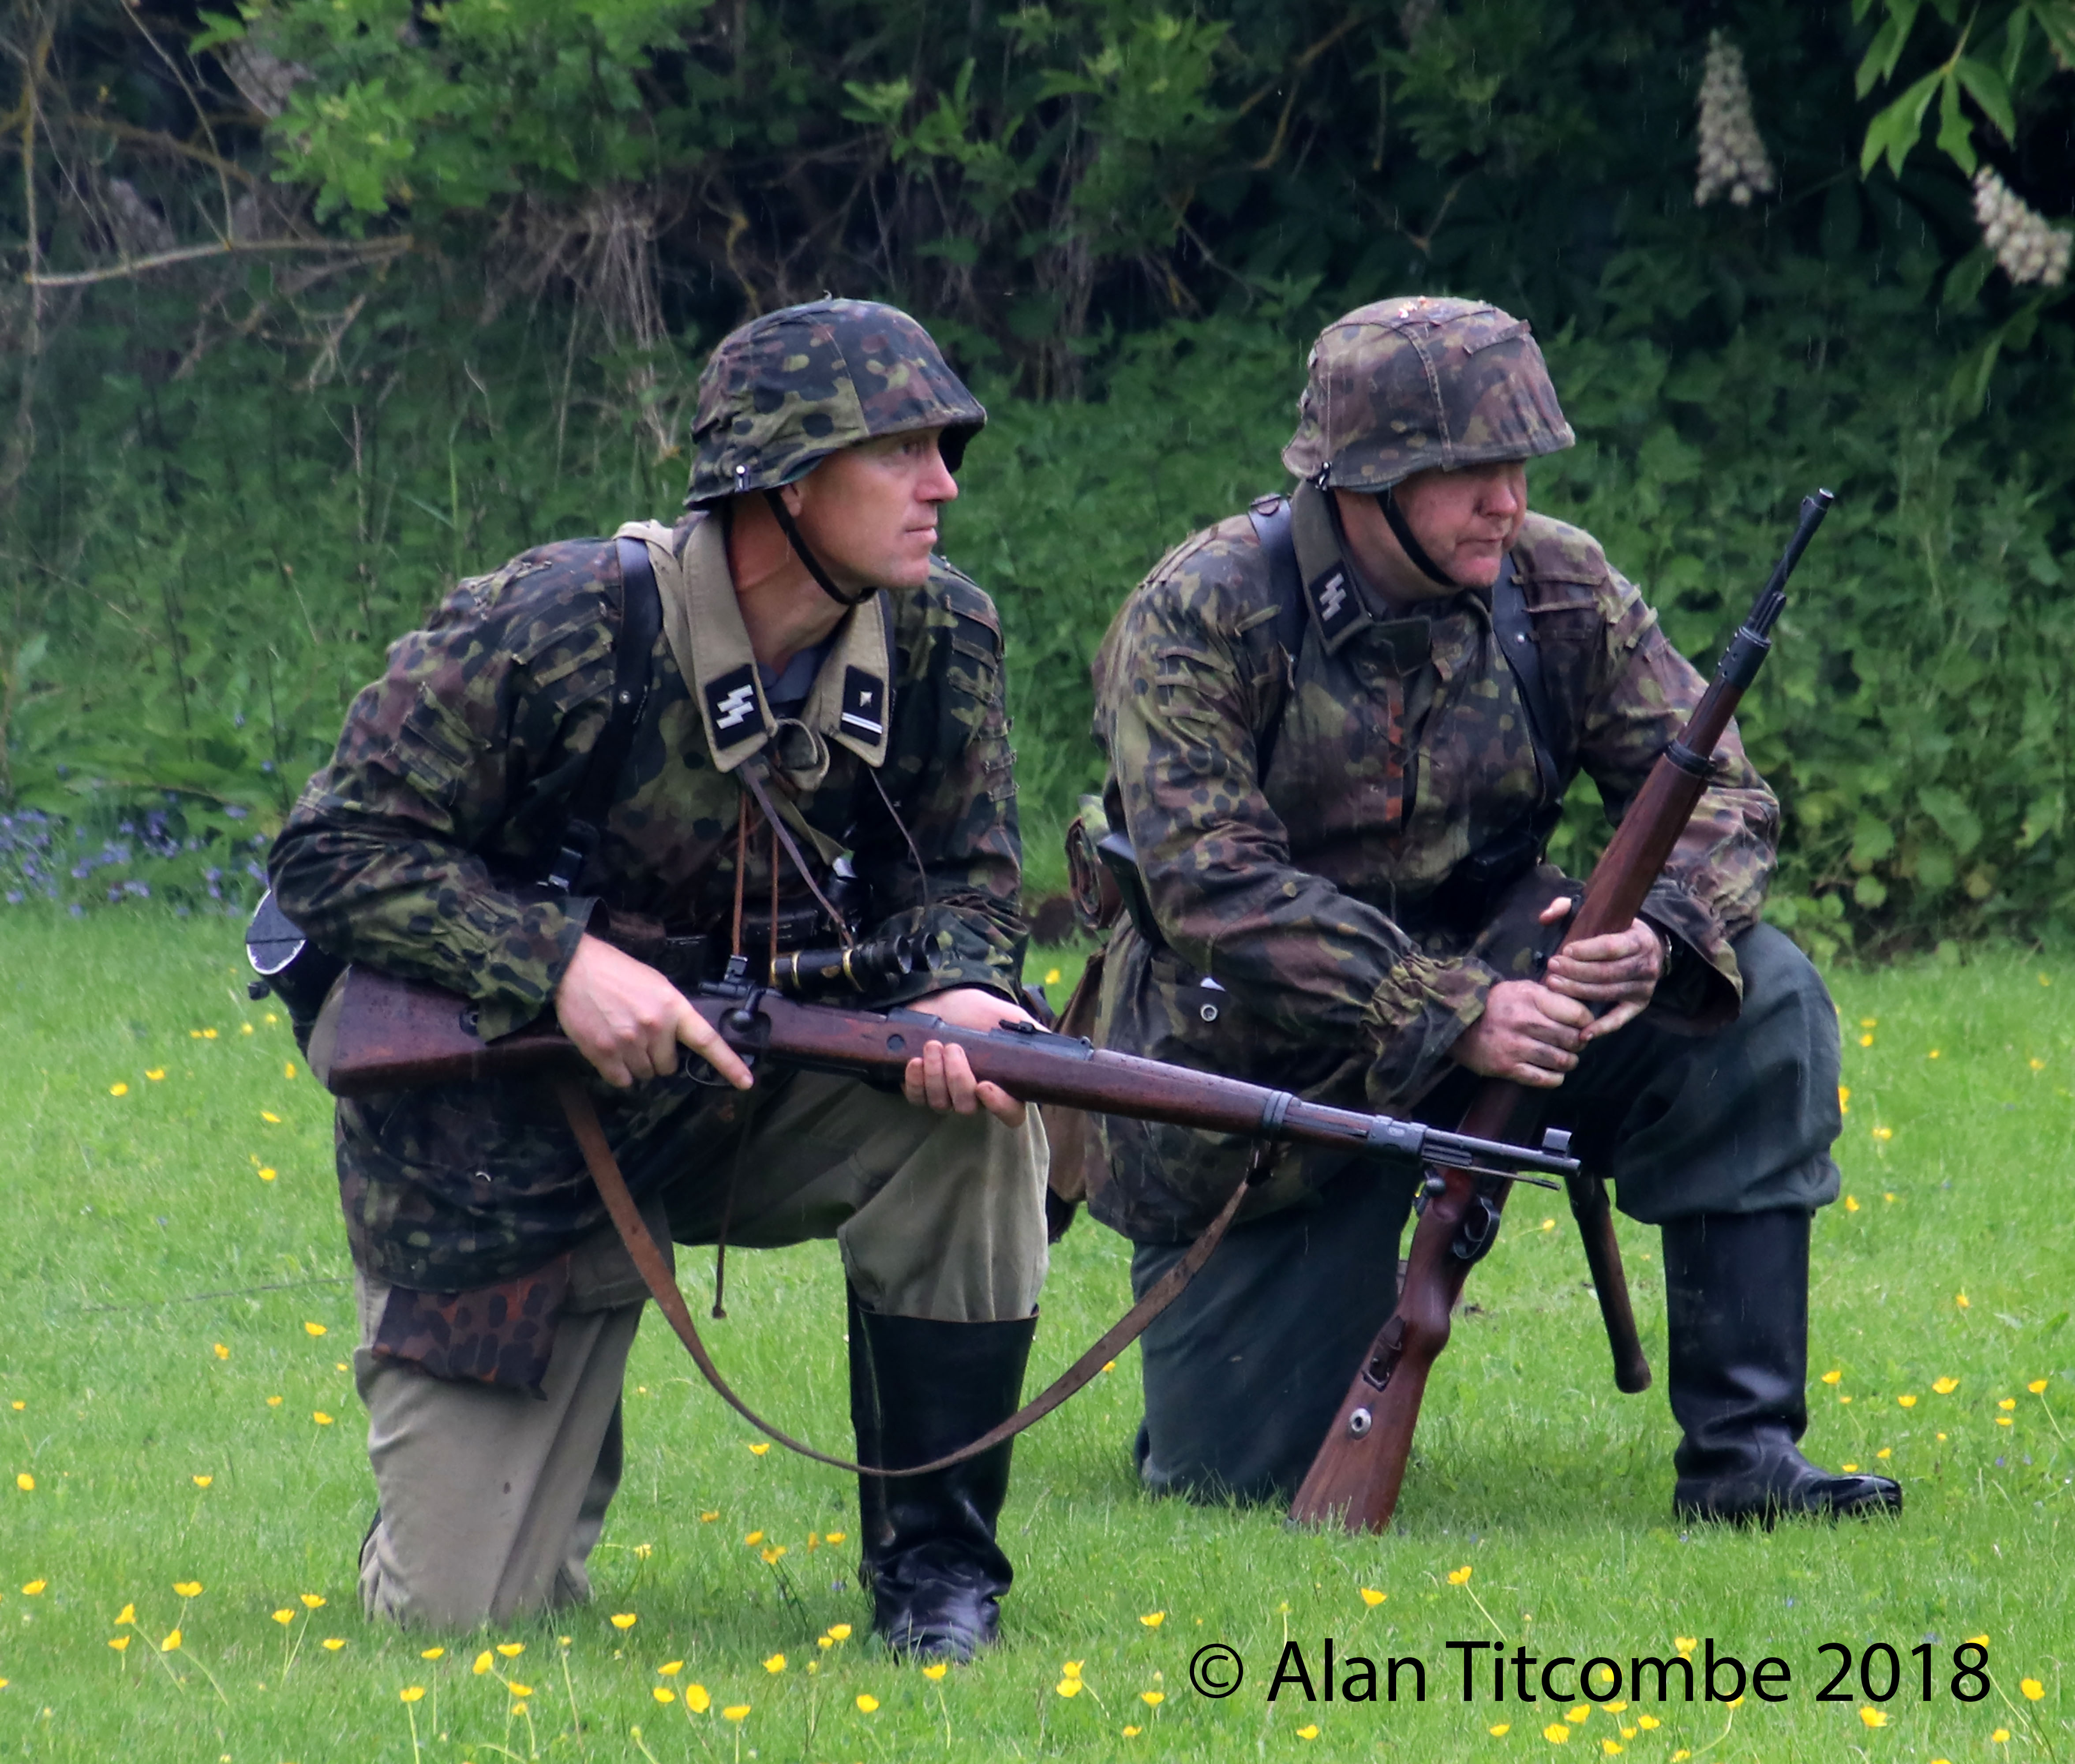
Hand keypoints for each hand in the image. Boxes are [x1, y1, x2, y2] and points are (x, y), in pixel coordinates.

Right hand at [554, 932, 754, 1090]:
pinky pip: (622, 1081)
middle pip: (668, 1066)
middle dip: (658, 1056)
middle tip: (641, 1035)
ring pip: (645, 1075)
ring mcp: (629, 1042)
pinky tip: (610, 1050)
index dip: (728, 1065)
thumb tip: (681, 1040)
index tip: (746, 1083)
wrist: (574, 967)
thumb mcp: (656, 984)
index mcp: (673, 1007)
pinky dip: (618, 1072)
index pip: (707, 1041)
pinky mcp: (603, 1054)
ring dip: (637, 1064)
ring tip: (622, 1037)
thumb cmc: (618, 972)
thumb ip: (672, 1012)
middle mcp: (655, 1027)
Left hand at [900, 986, 1032, 1126]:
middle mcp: (974, 1096)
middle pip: (968, 1107)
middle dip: (958, 1078)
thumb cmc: (979, 1011)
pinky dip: (915, 1081)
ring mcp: (947, 1095)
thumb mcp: (1010, 1017)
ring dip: (936, 1075)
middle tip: (952, 1048)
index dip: (999, 1107)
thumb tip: (1049, 1044)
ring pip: (941, 1103)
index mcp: (1002, 1084)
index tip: (984, 1086)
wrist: (943, 999)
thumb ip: (1030, 1032)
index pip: (1010, 1113)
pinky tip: (915, 1061)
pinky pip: (917, 1098)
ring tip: (932, 1045)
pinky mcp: (921, 1089)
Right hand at [1449, 978, 1594, 1086]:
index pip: (1577, 1014)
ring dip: (1569, 1061)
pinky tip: (1554, 1072)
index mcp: (1531, 999)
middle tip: (1574, 1043)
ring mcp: (1516, 1047)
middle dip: (1578, 1043)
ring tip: (1565, 1058)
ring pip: (1562, 1060)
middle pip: (1572, 1039)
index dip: (1586, 1022)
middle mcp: (1526, 1022)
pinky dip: (1555, 1078)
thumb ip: (1549, 996)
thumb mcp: (1520, 988)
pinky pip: (1544, 1079)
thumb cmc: (1494, 1004)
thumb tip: (1580, 1008)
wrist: (1455, 1022)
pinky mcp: (1508, 1067)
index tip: (1583, 1025)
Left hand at [1538, 897, 1666, 1040]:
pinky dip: (1601, 1027)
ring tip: (1553, 985)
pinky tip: (1582, 1033)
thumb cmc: (1615, 929)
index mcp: (1639, 939)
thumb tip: (1545, 917)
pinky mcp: (1638, 1005)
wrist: (1649, 946)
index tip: (1564, 951)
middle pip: (1607, 972)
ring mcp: (1644, 988)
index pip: (1611, 947)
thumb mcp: (1598, 913)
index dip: (1586, 951)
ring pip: (1608, 993)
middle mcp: (1646, 965)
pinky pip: (1620, 1019)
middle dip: (1576, 972)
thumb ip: (1568, 908)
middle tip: (1551, 969)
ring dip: (1579, 992)